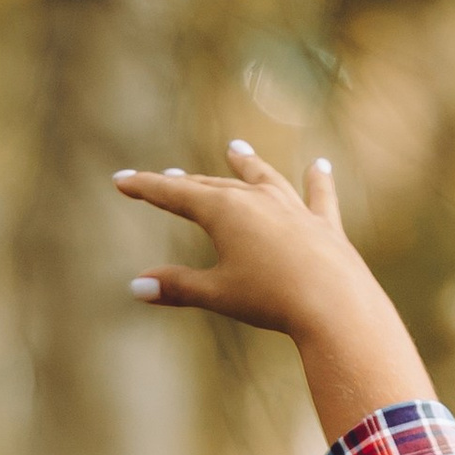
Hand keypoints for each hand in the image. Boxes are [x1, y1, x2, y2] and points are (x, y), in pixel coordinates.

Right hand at [115, 144, 434, 443]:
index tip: (121, 181)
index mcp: (225, 211)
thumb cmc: (270, 300)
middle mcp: (258, 200)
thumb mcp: (218, 294)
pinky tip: (320, 166)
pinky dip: (317, 182)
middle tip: (168, 177)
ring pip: (264, 179)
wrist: (333, 305)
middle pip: (214, 185)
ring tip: (236, 149)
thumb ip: (178, 286)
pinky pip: (318, 197)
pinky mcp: (324, 226)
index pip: (175, 194)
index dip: (145, 187)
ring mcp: (294, 209)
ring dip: (248, 165)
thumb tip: (136, 286)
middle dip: (188, 182)